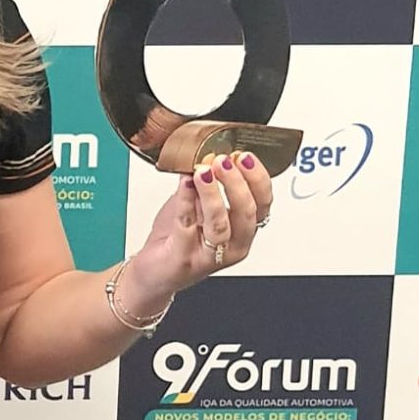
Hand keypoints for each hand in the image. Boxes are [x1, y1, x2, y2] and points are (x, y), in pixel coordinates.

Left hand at [122, 151, 273, 310]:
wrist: (156, 269)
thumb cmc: (180, 236)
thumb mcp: (198, 203)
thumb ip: (206, 182)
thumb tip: (210, 150)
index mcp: (242, 229)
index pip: (262, 204)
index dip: (258, 179)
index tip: (246, 156)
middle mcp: (232, 244)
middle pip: (246, 215)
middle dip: (237, 184)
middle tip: (224, 161)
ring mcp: (209, 255)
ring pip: (220, 225)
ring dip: (213, 195)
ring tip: (204, 171)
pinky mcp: (184, 257)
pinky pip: (187, 226)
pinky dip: (186, 201)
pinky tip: (184, 183)